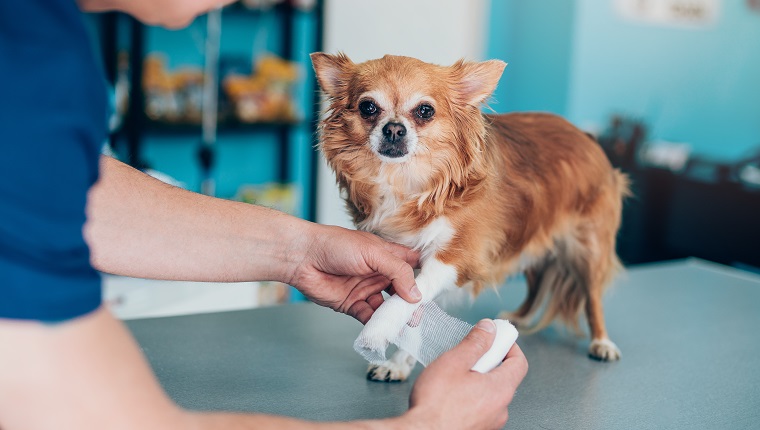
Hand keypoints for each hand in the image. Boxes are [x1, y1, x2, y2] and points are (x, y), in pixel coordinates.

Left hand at [287, 224, 420, 322]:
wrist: (303, 257)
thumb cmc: (336, 245)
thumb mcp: (374, 253)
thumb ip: (398, 272)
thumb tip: (416, 294)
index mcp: (387, 255)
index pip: (413, 266)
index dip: (424, 277)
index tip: (435, 291)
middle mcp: (379, 273)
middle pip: (402, 291)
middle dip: (411, 304)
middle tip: (418, 316)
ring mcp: (366, 290)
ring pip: (387, 308)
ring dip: (394, 317)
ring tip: (402, 326)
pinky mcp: (352, 304)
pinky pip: (369, 317)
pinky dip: (376, 325)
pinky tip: (381, 330)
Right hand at [406, 320, 528, 429]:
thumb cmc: (436, 403)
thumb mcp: (455, 362)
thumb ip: (475, 342)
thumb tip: (489, 328)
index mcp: (500, 389)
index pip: (519, 362)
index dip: (508, 345)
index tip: (495, 337)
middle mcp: (500, 409)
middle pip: (503, 376)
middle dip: (487, 362)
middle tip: (466, 356)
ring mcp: (489, 422)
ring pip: (489, 393)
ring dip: (476, 380)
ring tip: (453, 377)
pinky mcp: (477, 428)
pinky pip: (479, 406)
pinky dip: (469, 396)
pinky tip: (450, 394)